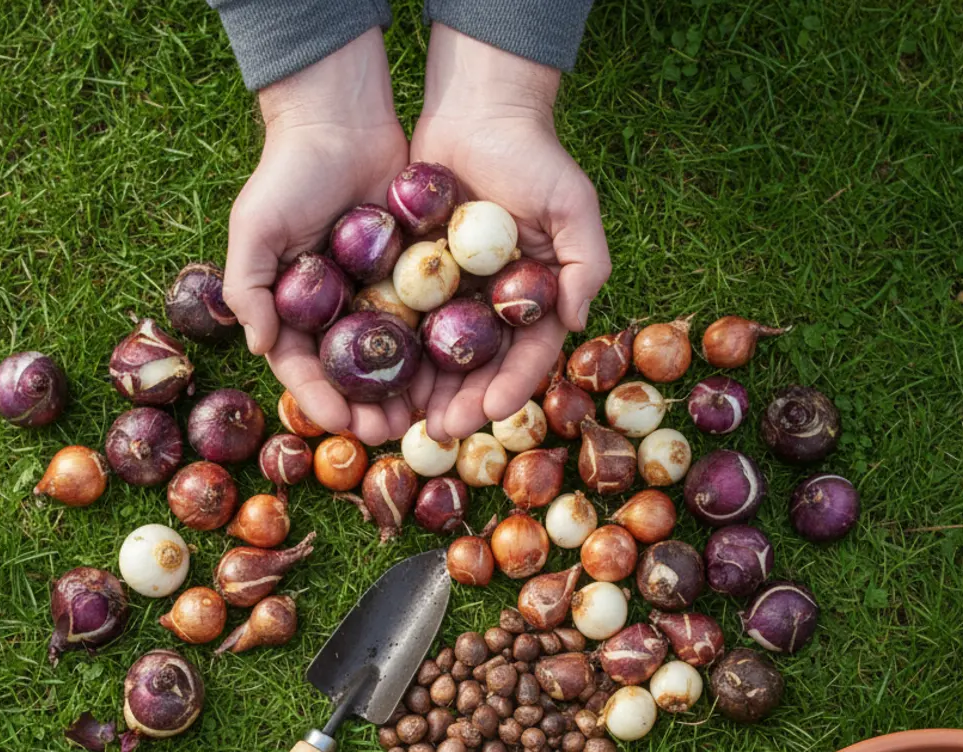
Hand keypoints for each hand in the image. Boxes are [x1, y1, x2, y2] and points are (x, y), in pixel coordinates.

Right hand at [223, 30, 411, 445]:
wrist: (342, 119)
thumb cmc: (287, 172)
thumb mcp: (254, 226)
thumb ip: (246, 286)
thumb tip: (259, 345)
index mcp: (292, 308)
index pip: (302, 368)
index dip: (320, 400)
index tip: (343, 424)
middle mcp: (334, 310)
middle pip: (351, 374)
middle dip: (368, 407)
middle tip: (391, 430)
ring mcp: (375, 295)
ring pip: (391, 357)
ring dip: (406, 390)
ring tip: (425, 415)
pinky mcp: (412, 275)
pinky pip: (425, 319)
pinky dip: (435, 347)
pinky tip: (452, 373)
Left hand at [407, 24, 610, 441]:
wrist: (477, 110)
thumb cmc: (533, 156)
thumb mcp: (573, 204)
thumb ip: (586, 262)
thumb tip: (576, 322)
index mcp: (534, 297)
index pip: (527, 355)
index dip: (511, 386)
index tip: (490, 412)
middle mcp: (493, 303)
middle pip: (478, 366)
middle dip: (462, 401)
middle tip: (439, 429)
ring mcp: (452, 292)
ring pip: (438, 353)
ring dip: (424, 389)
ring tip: (405, 418)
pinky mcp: (413, 275)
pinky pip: (402, 318)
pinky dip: (393, 350)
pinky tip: (377, 376)